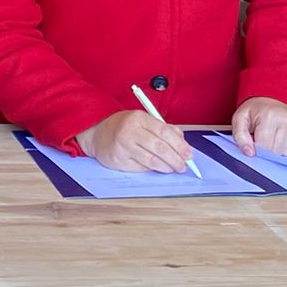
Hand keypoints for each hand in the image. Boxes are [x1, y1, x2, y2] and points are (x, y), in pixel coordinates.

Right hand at [77, 110, 193, 173]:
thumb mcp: (143, 120)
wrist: (98, 134)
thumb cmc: (124, 127)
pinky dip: (152, 169)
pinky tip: (158, 168)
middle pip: (159, 148)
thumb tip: (183, 143)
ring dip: (166, 167)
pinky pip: (141, 168)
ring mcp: (123, 146)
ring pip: (151, 160)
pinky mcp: (118, 160)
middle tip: (183, 166)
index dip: (179, 145)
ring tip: (173, 168)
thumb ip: (164, 129)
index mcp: (139, 118)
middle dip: (176, 159)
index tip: (189, 154)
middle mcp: (130, 131)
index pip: (164, 132)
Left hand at [233, 96, 286, 158]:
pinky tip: (282, 135)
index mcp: (269, 116)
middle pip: (275, 151)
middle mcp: (286, 120)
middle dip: (267, 148)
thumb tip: (250, 153)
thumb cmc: (257, 108)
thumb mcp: (240, 118)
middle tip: (263, 135)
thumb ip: (240, 136)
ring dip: (277, 148)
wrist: (274, 95)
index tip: (255, 138)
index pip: (263, 146)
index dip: (257, 146)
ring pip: (286, 152)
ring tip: (273, 135)